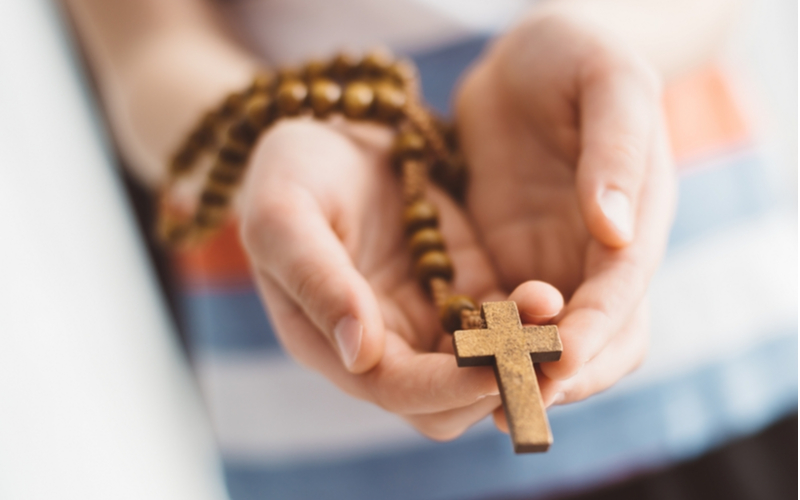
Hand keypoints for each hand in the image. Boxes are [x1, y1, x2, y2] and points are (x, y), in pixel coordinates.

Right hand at [239, 118, 551, 439]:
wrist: (329, 127)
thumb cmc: (292, 169)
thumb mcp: (285, 214)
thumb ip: (316, 281)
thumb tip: (361, 354)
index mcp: (327, 340)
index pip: (392, 389)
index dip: (444, 388)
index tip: (494, 370)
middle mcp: (380, 344)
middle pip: (444, 401)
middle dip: (493, 383)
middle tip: (540, 354)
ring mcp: (424, 319)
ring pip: (481, 371)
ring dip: (519, 355)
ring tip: (553, 315)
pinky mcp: (460, 287)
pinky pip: (500, 324)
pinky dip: (525, 322)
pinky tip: (550, 296)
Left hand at [455, 12, 676, 427]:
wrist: (526, 59)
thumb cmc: (574, 56)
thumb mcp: (607, 82)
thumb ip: (616, 151)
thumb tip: (616, 233)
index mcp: (637, 220)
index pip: (623, 294)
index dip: (595, 333)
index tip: (558, 360)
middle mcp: (598, 256)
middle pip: (597, 340)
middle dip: (562, 373)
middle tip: (515, 400)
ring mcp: (552, 262)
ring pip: (549, 341)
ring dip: (521, 371)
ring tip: (479, 396)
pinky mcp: (507, 260)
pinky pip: (499, 316)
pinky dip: (483, 342)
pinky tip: (450, 357)